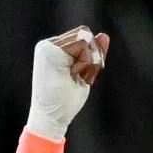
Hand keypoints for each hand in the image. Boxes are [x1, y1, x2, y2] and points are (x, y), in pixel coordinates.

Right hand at [26, 25, 109, 142]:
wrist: (52, 119)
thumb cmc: (66, 103)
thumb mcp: (85, 75)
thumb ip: (93, 55)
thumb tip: (105, 35)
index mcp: (54, 50)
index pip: (82, 37)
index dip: (93, 55)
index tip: (88, 77)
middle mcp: (49, 45)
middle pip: (84, 32)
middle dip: (94, 55)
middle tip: (86, 77)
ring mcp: (48, 46)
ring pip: (84, 36)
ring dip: (91, 60)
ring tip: (81, 77)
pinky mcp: (49, 50)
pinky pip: (82, 43)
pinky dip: (87, 61)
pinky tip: (75, 75)